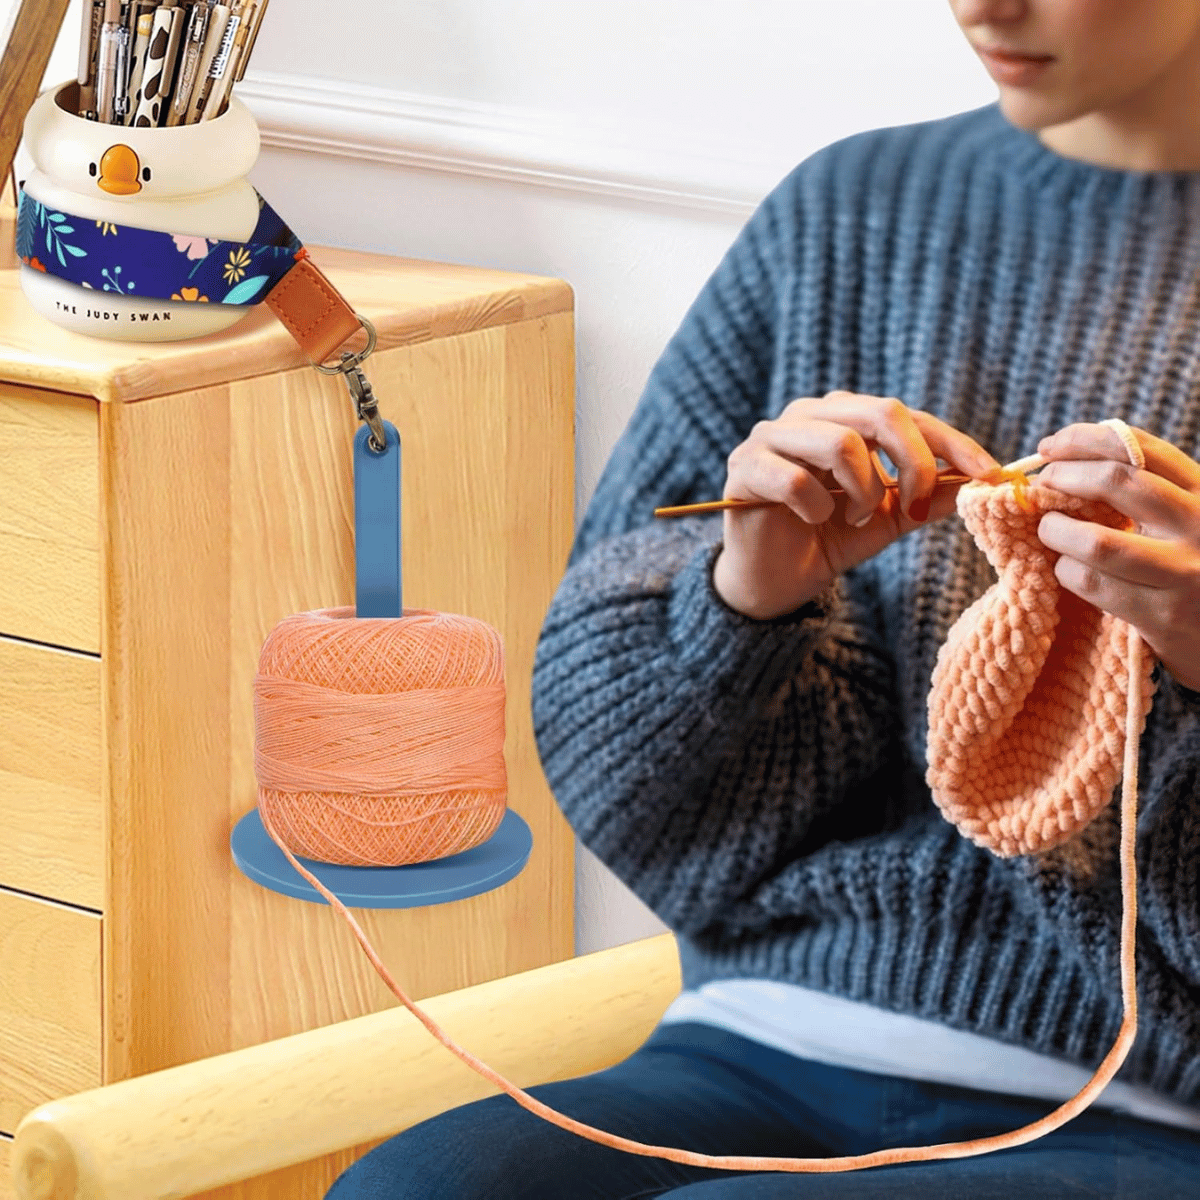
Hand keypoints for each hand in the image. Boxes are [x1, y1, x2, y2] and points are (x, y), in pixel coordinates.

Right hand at [712, 392, 1000, 619]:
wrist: (772, 582)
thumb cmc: (827, 540)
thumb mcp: (889, 517)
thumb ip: (929, 494)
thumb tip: (983, 479)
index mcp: (843, 415)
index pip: (907, 415)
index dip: (952, 443)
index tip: (990, 475)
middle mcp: (807, 414)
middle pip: (880, 412)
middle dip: (915, 464)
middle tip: (918, 507)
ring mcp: (771, 437)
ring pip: (841, 443)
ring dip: (863, 491)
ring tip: (856, 517)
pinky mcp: (744, 467)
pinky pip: (796, 479)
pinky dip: (816, 508)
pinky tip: (813, 522)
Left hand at [1034, 422, 1199, 691]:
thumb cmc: (1192, 569)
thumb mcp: (1185, 520)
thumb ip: (1145, 492)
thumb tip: (1064, 462)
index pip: (1140, 448)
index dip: (1085, 440)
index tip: (1049, 448)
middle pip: (1118, 481)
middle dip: (1066, 477)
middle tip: (1043, 486)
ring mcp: (1184, 571)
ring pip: (1098, 541)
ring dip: (1057, 530)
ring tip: (1048, 529)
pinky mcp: (1163, 615)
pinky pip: (1093, 584)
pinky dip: (1066, 571)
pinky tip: (1065, 568)